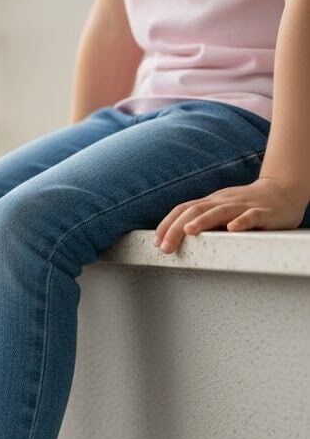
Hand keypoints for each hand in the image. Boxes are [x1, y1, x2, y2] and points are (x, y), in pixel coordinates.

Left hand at [153, 177, 308, 252]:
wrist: (282, 192)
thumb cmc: (245, 206)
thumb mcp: (219, 211)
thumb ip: (200, 220)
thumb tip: (174, 238)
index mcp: (211, 202)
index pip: (184, 210)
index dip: (168, 224)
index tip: (156, 242)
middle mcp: (223, 202)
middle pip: (196, 211)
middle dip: (177, 228)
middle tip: (165, 247)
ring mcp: (243, 206)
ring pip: (220, 211)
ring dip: (203, 221)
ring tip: (189, 232)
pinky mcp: (263, 212)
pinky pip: (251, 216)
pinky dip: (241, 222)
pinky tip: (232, 229)